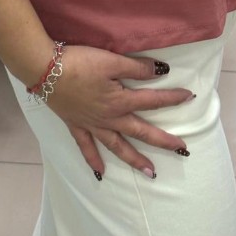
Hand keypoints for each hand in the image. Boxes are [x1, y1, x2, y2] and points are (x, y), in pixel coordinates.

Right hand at [43, 45, 193, 178]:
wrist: (45, 70)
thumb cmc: (79, 63)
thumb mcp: (111, 61)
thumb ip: (136, 68)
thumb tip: (160, 71)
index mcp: (120, 101)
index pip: (153, 100)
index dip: (172, 98)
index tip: (190, 96)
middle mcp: (109, 118)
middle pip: (141, 131)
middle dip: (163, 141)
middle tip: (182, 150)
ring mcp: (92, 125)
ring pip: (118, 146)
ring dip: (135, 160)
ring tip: (150, 173)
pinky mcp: (76, 125)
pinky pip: (86, 147)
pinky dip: (93, 161)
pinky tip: (100, 174)